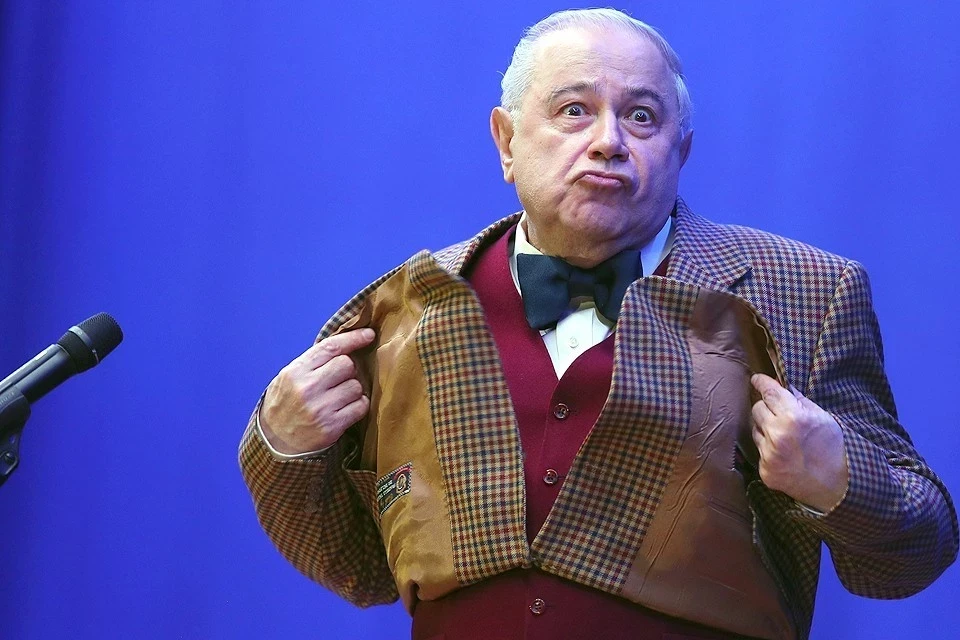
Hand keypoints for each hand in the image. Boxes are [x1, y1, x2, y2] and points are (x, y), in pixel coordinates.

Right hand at [259, 328, 375, 454]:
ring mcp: (320, 408)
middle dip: (348, 370)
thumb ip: (313, 362)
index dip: (353, 338)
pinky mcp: (332, 426)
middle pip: (347, 365)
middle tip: (339, 380)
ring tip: (339, 398)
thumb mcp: (289, 378)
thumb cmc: (285, 405)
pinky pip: (361, 406)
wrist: (274, 443)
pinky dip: (358, 406)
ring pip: (356, 386)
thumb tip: (347, 345)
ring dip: (353, 390)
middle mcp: (308, 388)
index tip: (369, 334)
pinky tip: (346, 409)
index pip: (331, 347)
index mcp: (296, 371)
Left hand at [750, 373, 848, 512]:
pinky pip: (759, 450)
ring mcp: (769, 454)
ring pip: (755, 429)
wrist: (838, 485)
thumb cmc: (834, 447)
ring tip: (786, 437)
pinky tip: (785, 454)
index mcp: (793, 417)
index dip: (761, 383)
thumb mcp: (822, 417)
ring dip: (766, 429)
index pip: (768, 392)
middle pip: (757, 408)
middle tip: (780, 414)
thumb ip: (799, 400)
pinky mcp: (765, 470)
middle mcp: (777, 434)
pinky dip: (768, 448)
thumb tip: (782, 386)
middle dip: (767, 408)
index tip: (756, 379)